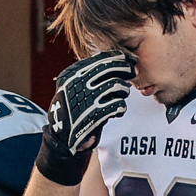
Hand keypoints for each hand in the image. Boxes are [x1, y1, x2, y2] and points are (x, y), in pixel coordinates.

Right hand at [36, 49, 136, 182]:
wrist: (62, 136)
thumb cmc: (73, 107)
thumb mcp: (74, 85)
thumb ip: (91, 73)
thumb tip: (119, 60)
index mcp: (72, 73)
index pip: (101, 59)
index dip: (119, 58)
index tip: (130, 60)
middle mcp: (77, 83)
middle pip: (110, 68)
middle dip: (126, 69)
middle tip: (134, 73)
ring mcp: (85, 98)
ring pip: (117, 86)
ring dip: (124, 90)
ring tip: (122, 95)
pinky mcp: (94, 115)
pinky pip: (118, 105)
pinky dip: (121, 107)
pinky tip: (119, 110)